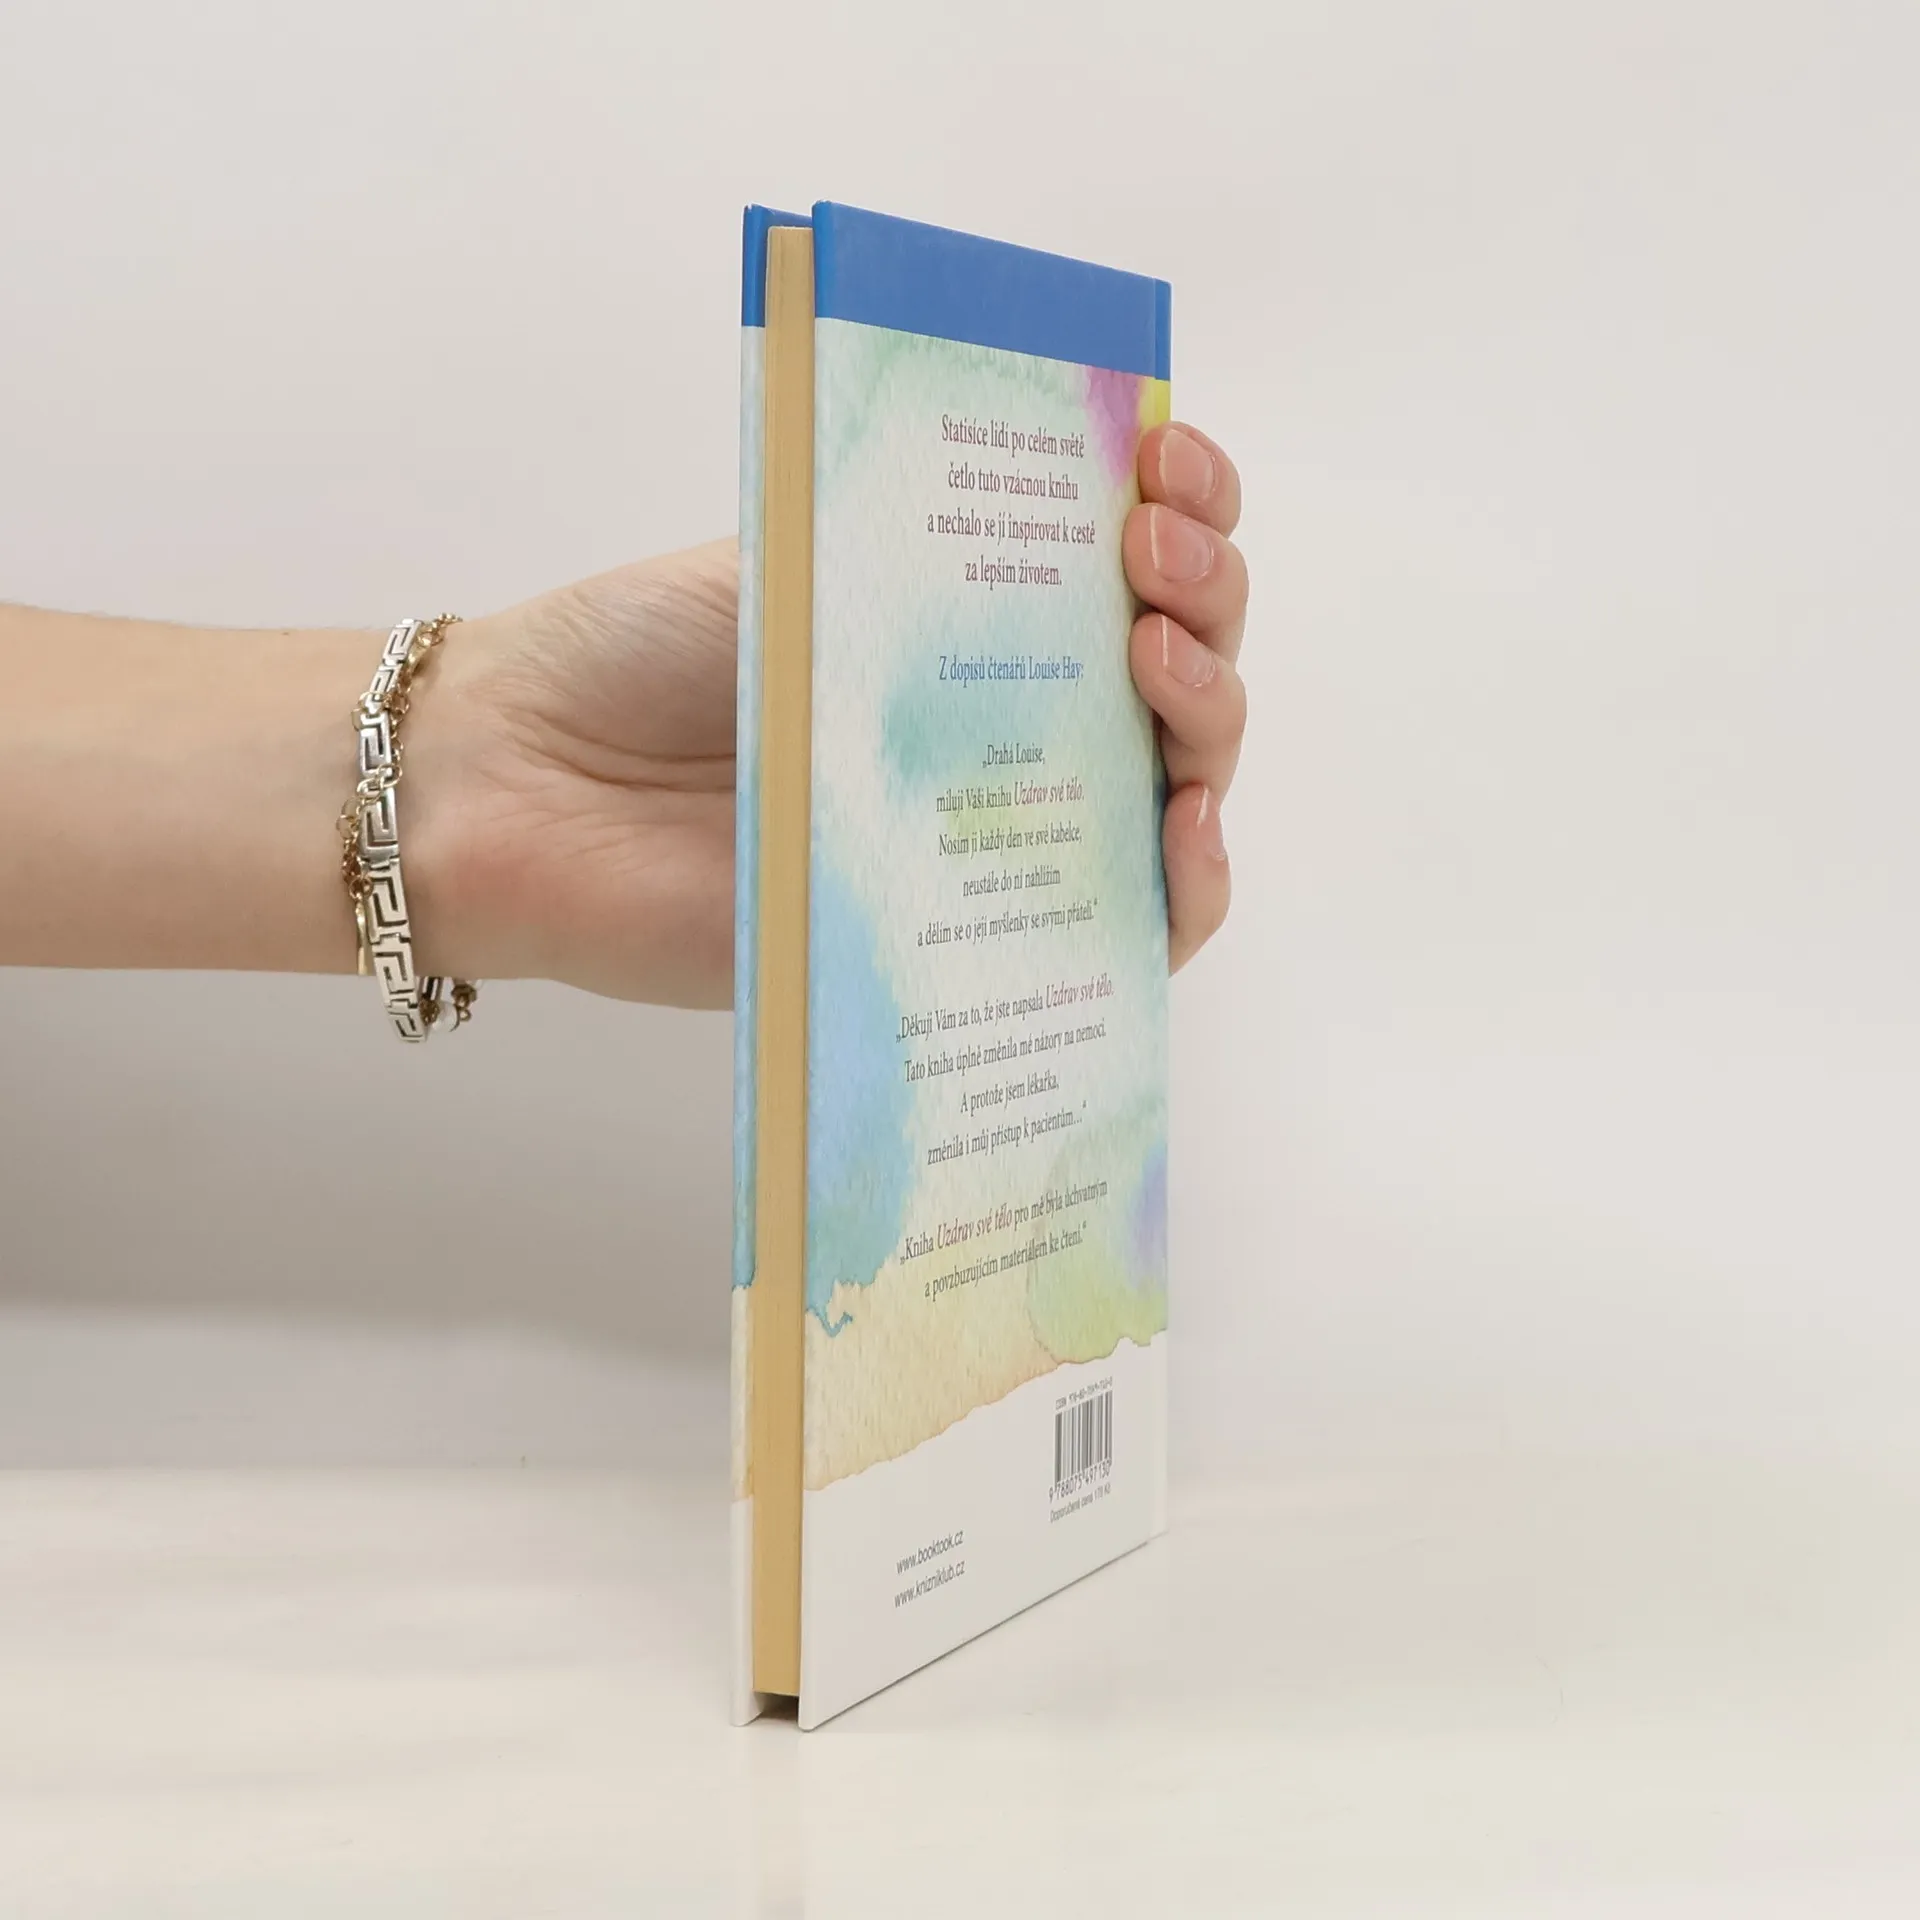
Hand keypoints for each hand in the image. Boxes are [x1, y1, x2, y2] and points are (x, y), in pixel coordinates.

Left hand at [423, 422, 1249, 1004]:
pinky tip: (1185, 824)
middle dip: (1206, 595)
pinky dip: (1188, 883)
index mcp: (969, 617)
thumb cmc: (638, 653)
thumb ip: (943, 546)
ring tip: (1159, 657)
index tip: (1167, 457)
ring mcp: (996, 832)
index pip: (1131, 567)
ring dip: (1210, 714)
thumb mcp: (805, 552)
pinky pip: (1126, 931)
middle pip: (1178, 673)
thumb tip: (1093, 514)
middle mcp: (1003, 723)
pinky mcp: (972, 941)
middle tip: (1154, 553)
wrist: (525, 780)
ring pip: (1174, 790)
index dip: (1188, 506)